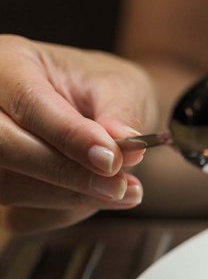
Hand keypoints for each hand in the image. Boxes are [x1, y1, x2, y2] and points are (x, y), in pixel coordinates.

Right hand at [0, 35, 156, 232]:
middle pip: (4, 146)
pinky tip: (97, 197)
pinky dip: (64, 212)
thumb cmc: (101, 89)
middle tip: (118, 185)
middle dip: (65, 173)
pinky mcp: (0, 185)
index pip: (27, 103)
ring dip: (69, 198)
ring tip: (121, 190)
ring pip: (10, 186)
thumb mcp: (121, 87)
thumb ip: (121, 115)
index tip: (112, 160)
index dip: (69, 136)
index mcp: (10, 63)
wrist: (97, 109)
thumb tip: (124, 147)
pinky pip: (22, 214)